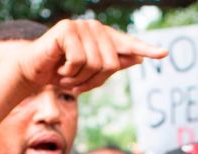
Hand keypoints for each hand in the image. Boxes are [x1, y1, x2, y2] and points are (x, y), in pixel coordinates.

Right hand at [15, 19, 165, 95]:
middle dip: (93, 81)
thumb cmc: (63, 73)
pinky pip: (79, 60)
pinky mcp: (67, 29)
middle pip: (111, 63)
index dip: (146, 49)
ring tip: (67, 75)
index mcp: (104, 38)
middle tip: (77, 83)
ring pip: (95, 63)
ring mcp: (82, 27)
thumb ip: (112, 66)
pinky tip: (60, 67)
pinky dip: (69, 71)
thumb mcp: (90, 75)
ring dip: (79, 78)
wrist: (34, 72)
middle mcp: (95, 28)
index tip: (163, 53)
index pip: (128, 44)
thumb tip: (138, 58)